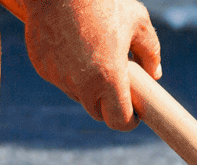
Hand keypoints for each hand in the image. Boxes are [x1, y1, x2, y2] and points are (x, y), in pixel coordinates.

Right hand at [2, 0, 161, 130]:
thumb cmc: (102, 1)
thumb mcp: (137, 22)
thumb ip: (150, 52)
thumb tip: (155, 74)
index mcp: (107, 77)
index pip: (118, 120)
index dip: (129, 120)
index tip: (134, 113)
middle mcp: (80, 84)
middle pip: (97, 112)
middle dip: (108, 105)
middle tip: (118, 86)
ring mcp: (58, 76)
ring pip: (77, 95)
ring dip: (87, 87)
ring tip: (95, 60)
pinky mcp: (42, 66)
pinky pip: (59, 78)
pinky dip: (68, 71)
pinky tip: (74, 48)